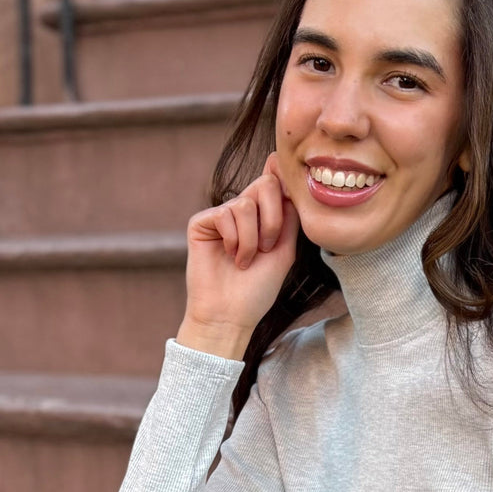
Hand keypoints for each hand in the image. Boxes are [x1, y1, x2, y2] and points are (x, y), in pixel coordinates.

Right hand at [180, 152, 299, 343]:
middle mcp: (241, 211)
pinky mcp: (201, 222)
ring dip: (252, 239)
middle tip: (267, 248)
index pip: (276, 182)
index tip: (291, 192)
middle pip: (265, 184)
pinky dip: (234, 240)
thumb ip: (289, 215)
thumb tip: (286, 176)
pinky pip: (225, 213)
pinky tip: (230, 257)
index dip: (285, 180)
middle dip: (272, 219)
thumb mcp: (284, 250)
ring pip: (245, 204)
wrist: (230, 315)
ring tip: (246, 260)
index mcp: (263, 216)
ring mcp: (220, 215)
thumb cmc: (258, 289)